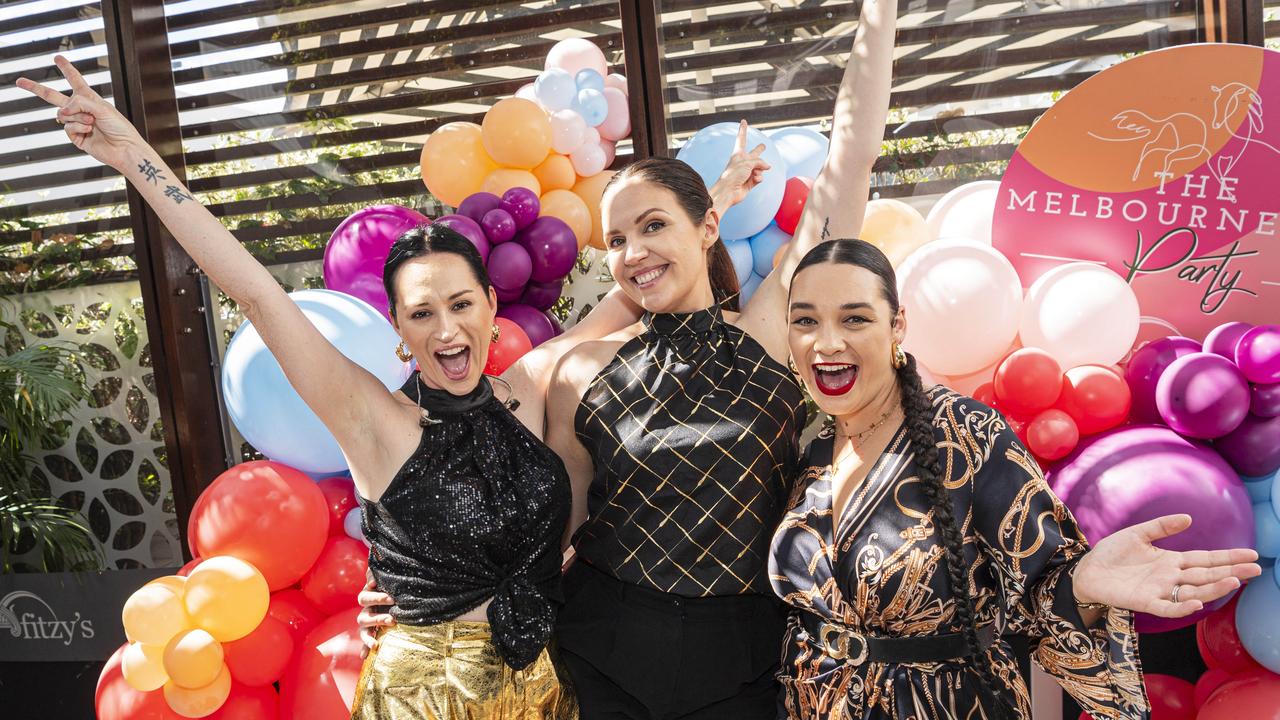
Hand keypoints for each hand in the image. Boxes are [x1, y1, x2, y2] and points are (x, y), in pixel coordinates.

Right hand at [17, 55, 142, 169]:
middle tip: (19, 80)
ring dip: (78, 117)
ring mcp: (76, 123)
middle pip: (52, 96)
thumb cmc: (119, 127)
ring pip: (63, 114)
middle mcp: (81, 109)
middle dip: (35, 88)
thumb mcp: (101, 107)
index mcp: (89, 98)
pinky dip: (78, 128)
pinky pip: (67, 127)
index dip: (66, 69)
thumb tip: (62, 110)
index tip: (57, 58)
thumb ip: (79, 103)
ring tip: (93, 123)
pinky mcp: (75, 137)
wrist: (124, 148)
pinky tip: (90, 131)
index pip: (75, 80)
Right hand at [356, 571, 395, 657]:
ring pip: (364, 628)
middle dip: (377, 616)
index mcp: (369, 595)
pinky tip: (365, 657)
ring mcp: (368, 622)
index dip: (375, 596)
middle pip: (365, 615)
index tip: (383, 597)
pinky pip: (366, 641)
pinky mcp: (372, 632)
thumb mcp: (387, 578)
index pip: (366, 596)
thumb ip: (378, 575)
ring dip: (370, 635)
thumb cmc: (392, 585)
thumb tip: (373, 578)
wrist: (396, 596)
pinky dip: (365, 648)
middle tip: (392, 619)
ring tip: (378, 641)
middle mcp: (367, 609)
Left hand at [709, 120, 769, 210]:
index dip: (743, 130)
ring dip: (760, 169)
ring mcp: (747, 172)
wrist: (728, 191)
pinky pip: (760, 177)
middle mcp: (743, 162)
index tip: (743, 121)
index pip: (742, 139)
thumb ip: (760, 162)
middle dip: (759, 150)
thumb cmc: (734, 174)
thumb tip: (769, 167)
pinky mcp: (750, 182)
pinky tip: (754, 179)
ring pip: (760, 168)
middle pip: (754, 154)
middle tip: (763, 146)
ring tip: (755, 173)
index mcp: (738, 154)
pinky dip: (758, 178)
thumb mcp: (747, 163)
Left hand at [1073, 514, 1261, 615]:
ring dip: (1214, 588)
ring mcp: (1160, 591)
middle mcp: (1171, 577)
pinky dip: (1182, 607)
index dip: (1227, 557)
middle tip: (1256, 569)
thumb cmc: (1111, 553)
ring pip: (1194, 591)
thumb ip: (1161, 526)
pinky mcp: (1145, 602)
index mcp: (1171, 561)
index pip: (1206, 559)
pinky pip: (1168, 608)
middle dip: (1231, 572)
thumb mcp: (1137, 534)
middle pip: (1207, 575)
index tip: (1252, 554)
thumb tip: (1189, 517)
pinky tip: (1197, 601)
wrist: (1086, 570)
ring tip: (1234, 581)